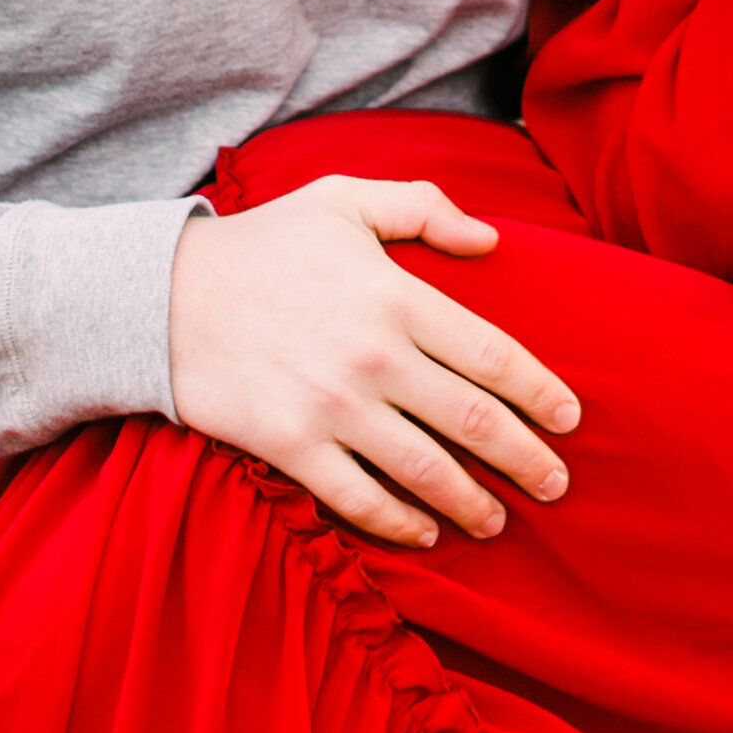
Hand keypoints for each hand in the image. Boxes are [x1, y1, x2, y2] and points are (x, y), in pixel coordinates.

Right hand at [168, 179, 579, 549]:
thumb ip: (421, 208)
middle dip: (526, 461)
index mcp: (397, 296)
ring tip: (499, 521)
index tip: (570, 419)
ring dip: (474, 504)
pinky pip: (361, 499)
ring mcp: (334, 407)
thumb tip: (490, 238)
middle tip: (557, 485)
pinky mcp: (291, 447)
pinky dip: (402, 523)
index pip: (493, 355)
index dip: (540, 393)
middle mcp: (375, 357)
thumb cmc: (263, 244)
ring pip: (427, 471)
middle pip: (474, 422)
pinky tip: (427, 532)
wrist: (162, 297)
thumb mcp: (343, 200)